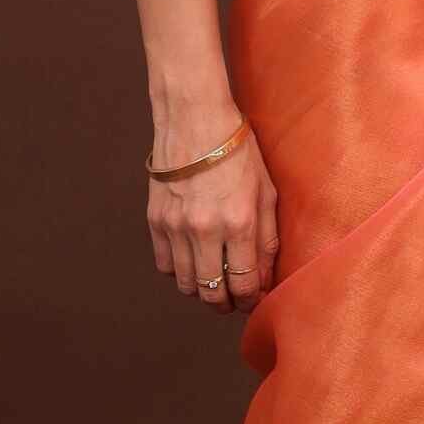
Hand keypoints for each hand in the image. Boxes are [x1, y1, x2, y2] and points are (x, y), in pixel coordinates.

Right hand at [147, 104, 278, 311]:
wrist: (194, 119)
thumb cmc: (237, 151)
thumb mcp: (265, 192)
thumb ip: (267, 238)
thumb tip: (263, 277)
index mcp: (238, 222)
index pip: (244, 284)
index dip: (251, 300)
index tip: (254, 300)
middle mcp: (205, 229)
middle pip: (212, 292)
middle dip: (226, 304)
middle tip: (233, 301)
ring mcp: (176, 226)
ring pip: (186, 284)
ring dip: (202, 291)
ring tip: (213, 284)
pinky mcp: (155, 220)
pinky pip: (165, 265)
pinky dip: (179, 272)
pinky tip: (193, 262)